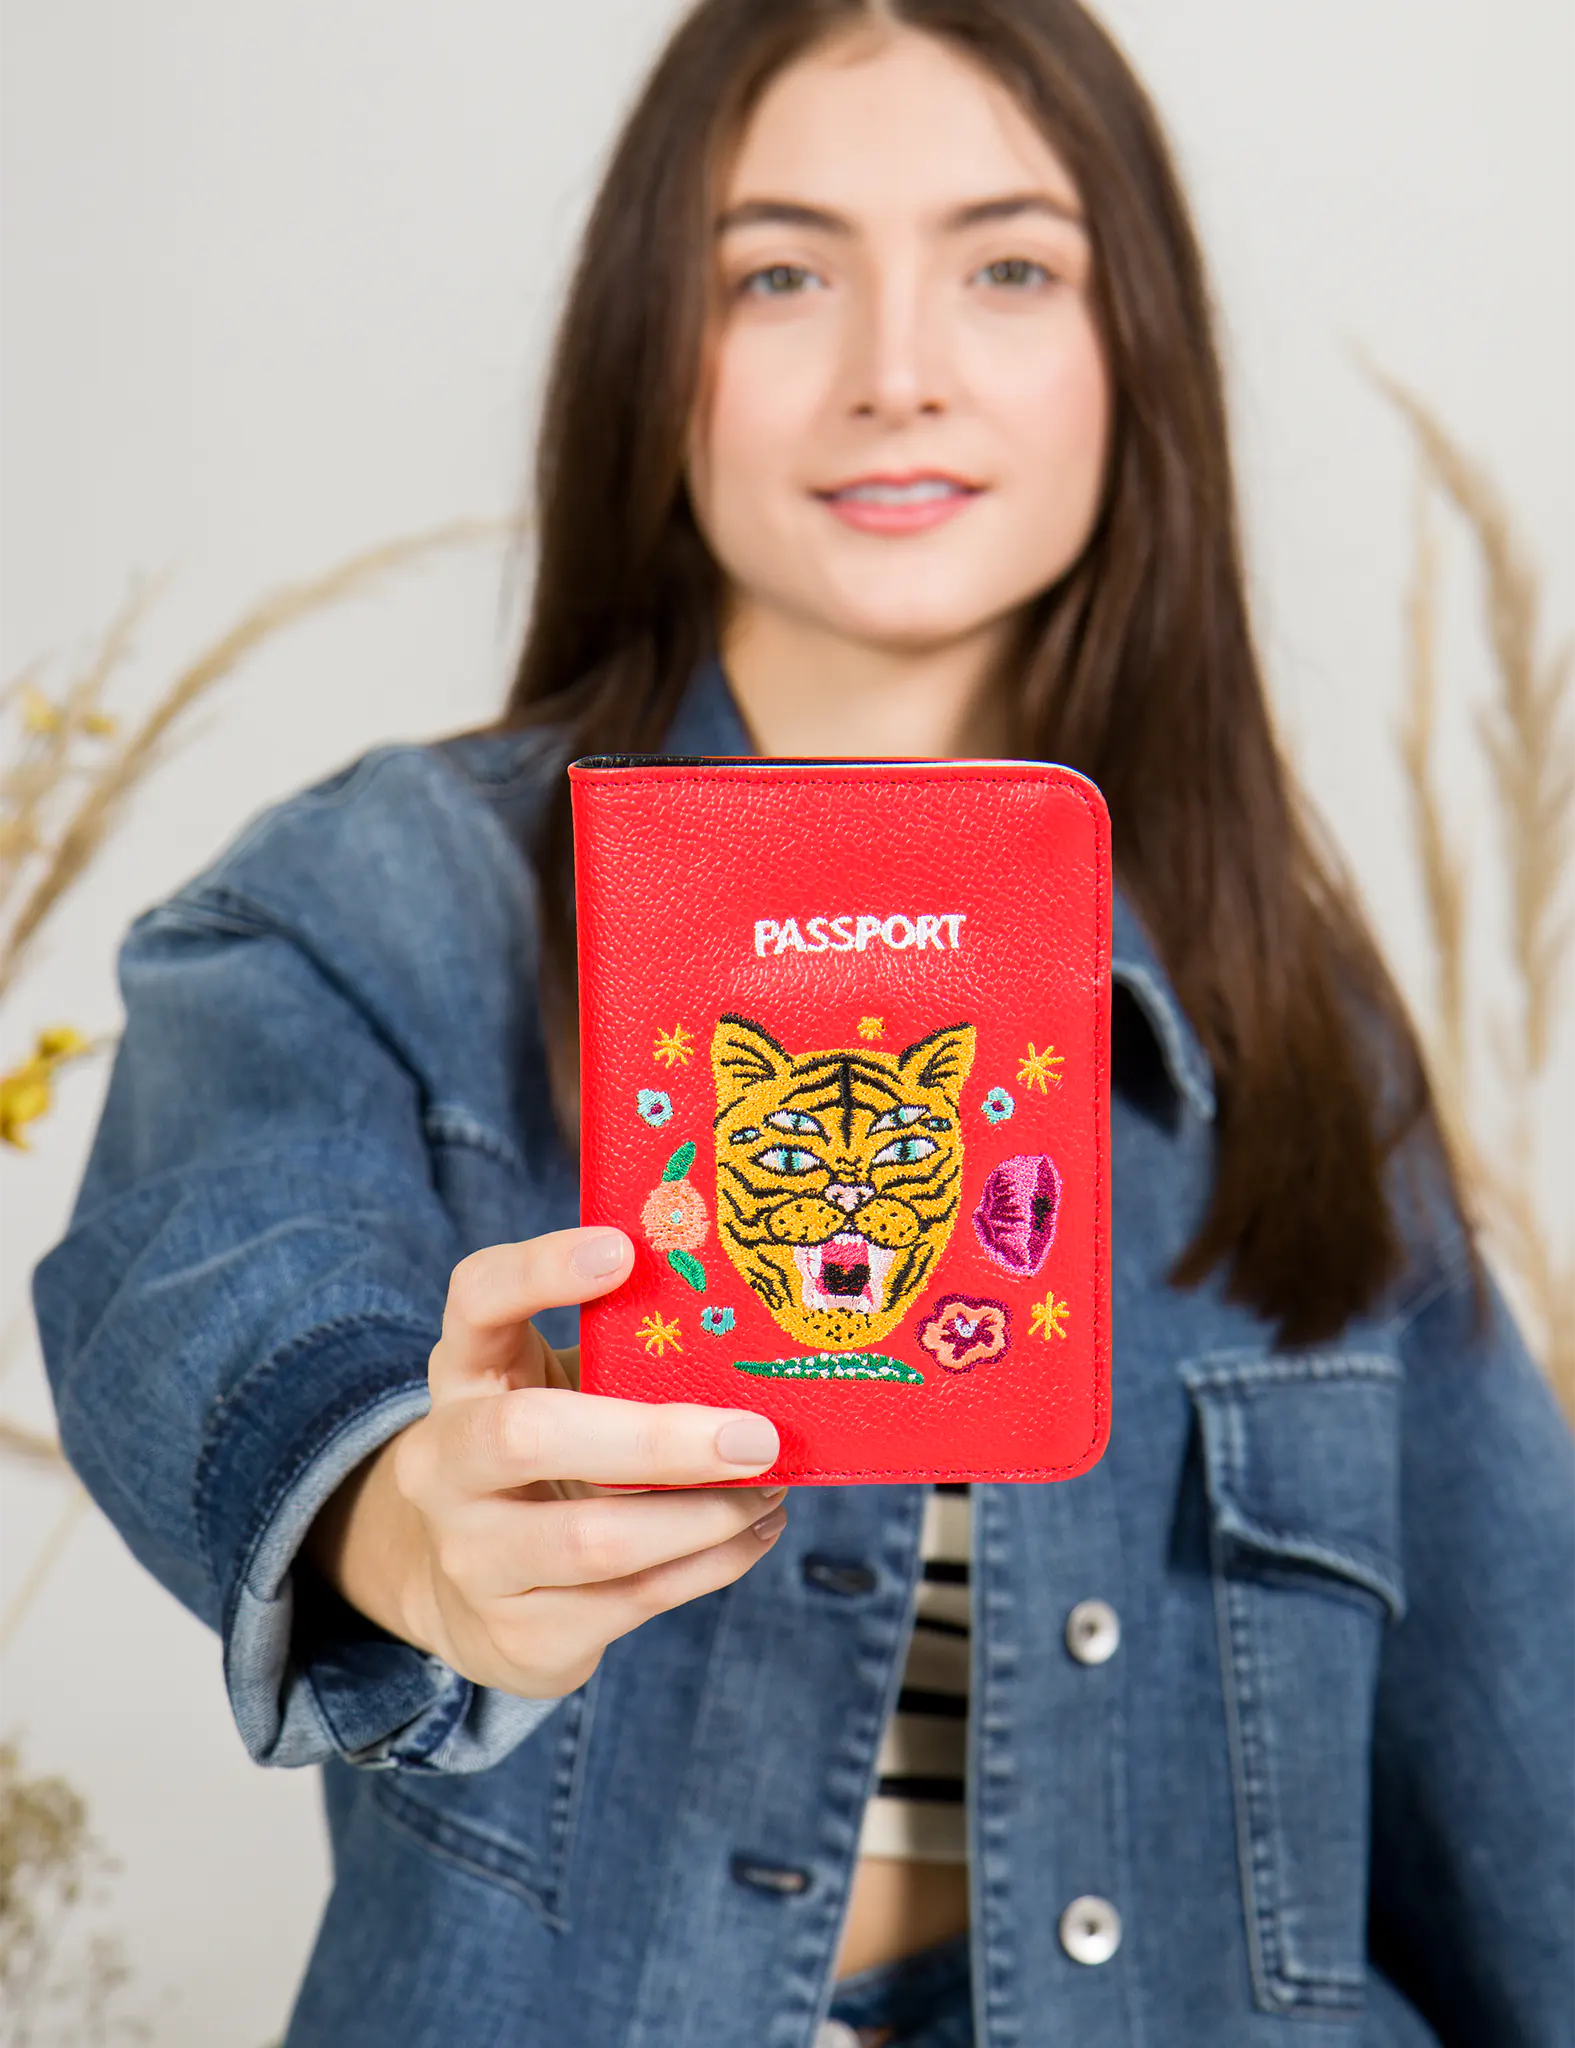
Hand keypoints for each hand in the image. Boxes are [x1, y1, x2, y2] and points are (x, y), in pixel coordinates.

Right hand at [306, 1226, 787, 1697]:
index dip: (540, 1270)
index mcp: (465, 1373)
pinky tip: (753, 1532)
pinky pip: (631, 1601)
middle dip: (656, 1440)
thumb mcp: (561, 1390)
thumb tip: (755, 1332)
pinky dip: (711, 1565)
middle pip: (527, 1437)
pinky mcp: (517, 1634)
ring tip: (770, 1487)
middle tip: (756, 1436)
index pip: (476, 1299)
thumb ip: (624, 1358)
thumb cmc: (550, 1455)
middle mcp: (445, 1463)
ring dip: (704, 1516)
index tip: (624, 1249)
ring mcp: (472, 1556)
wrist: (469, 1591)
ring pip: (594, 1541)